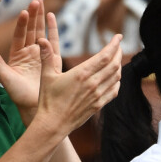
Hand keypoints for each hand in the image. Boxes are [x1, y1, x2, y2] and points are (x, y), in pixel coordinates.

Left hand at [0, 0, 46, 117]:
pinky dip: (52, 29)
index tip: (23, 12)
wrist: (35, 107)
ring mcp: (41, 55)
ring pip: (41, 32)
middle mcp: (29, 53)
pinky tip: (52, 17)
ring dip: (41, 18)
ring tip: (41, 2)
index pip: (19, 35)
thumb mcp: (4, 76)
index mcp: (17, 56)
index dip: (22, 24)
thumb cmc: (18, 95)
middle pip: (31, 30)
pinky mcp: (52, 60)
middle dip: (33, 14)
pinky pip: (53, 42)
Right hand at [36, 14, 122, 135]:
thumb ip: (47, 56)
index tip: (118, 37)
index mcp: (82, 74)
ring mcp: (97, 96)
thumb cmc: (48, 100)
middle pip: (114, 65)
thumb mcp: (46, 76)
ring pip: (116, 77)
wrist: (53, 124)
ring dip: (118, 66)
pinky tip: (115, 78)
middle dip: (118, 52)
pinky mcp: (98, 105)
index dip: (114, 45)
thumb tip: (41, 40)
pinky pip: (114, 91)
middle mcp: (93, 84)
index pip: (105, 56)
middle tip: (118, 45)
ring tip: (116, 59)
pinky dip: (117, 82)